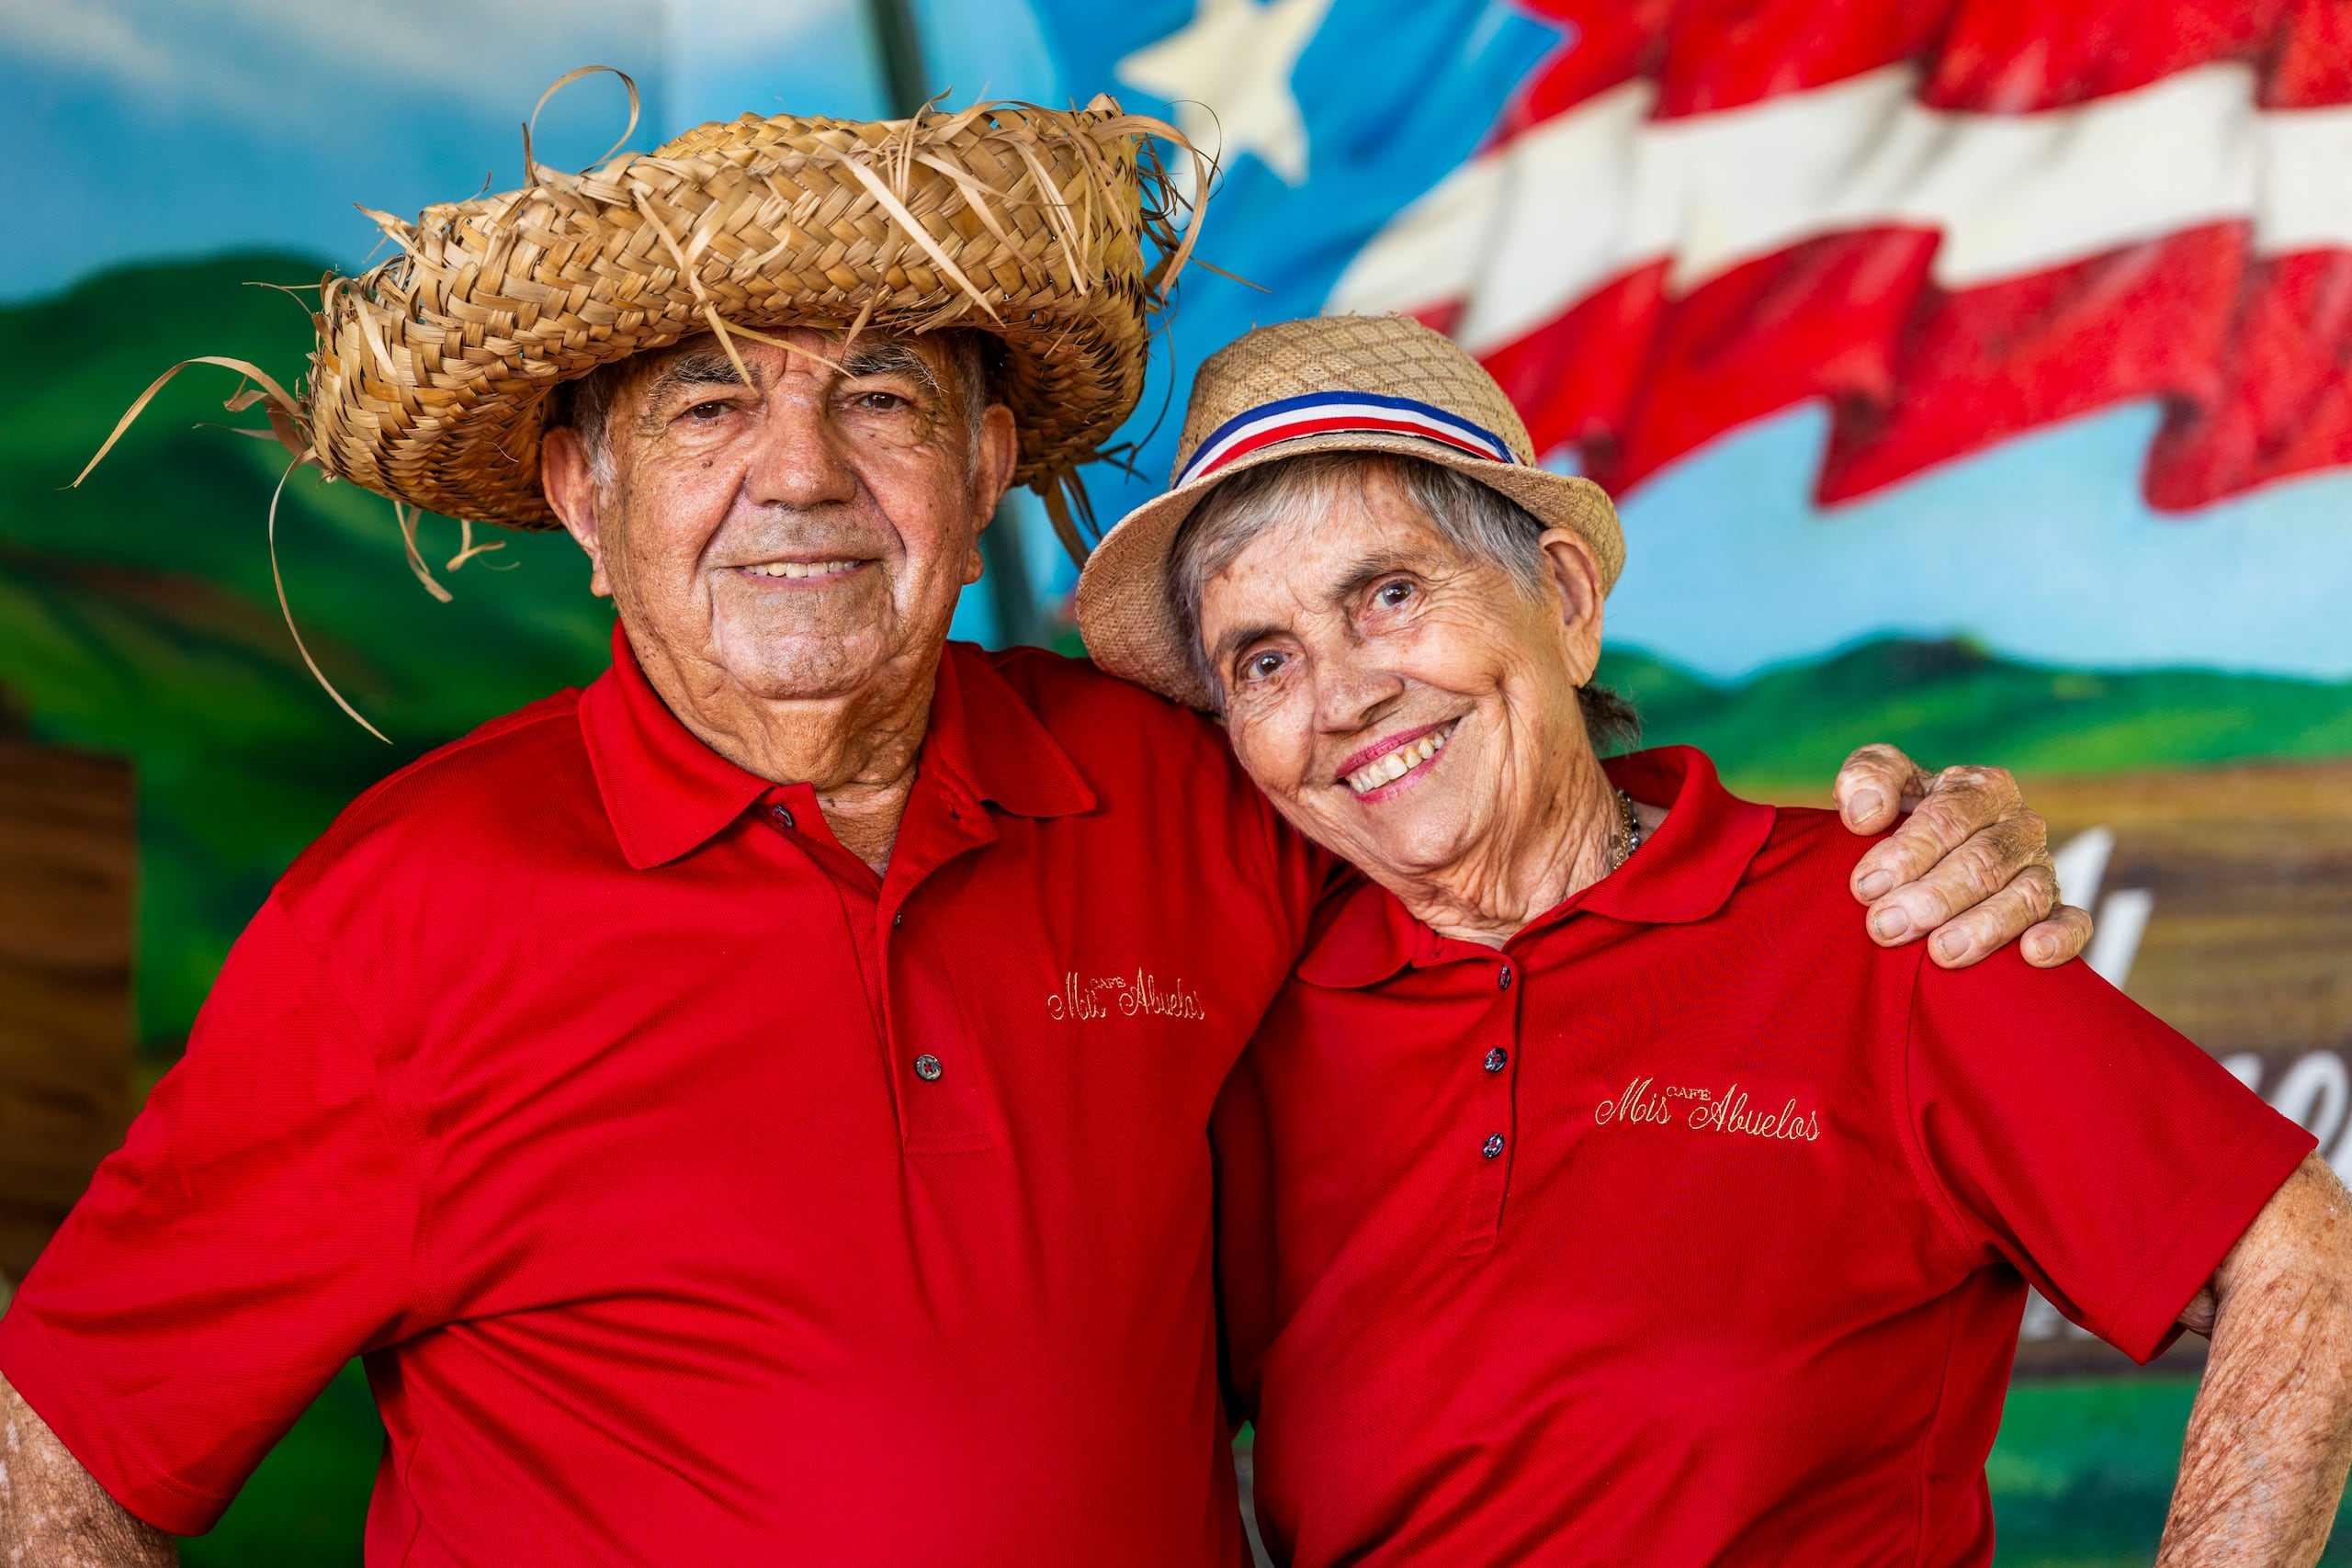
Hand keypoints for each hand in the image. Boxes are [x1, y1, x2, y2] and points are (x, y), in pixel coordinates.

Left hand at [1832, 744, 2092, 969]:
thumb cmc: (1902, 815)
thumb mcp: (1880, 783)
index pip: (1948, 818)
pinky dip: (2060, 938)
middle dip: (1933, 897)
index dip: (1907, 853)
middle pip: (1982, 862)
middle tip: (1887, 926)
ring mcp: (2041, 868)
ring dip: (1984, 926)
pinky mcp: (2057, 908)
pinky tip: (2032, 955)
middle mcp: (2018, 826)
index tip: (1866, 885)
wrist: (1929, 851)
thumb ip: (1867, 778)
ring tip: (1942, 952)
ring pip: (2025, 896)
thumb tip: (1863, 814)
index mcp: (1980, 788)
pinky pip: (2074, 923)